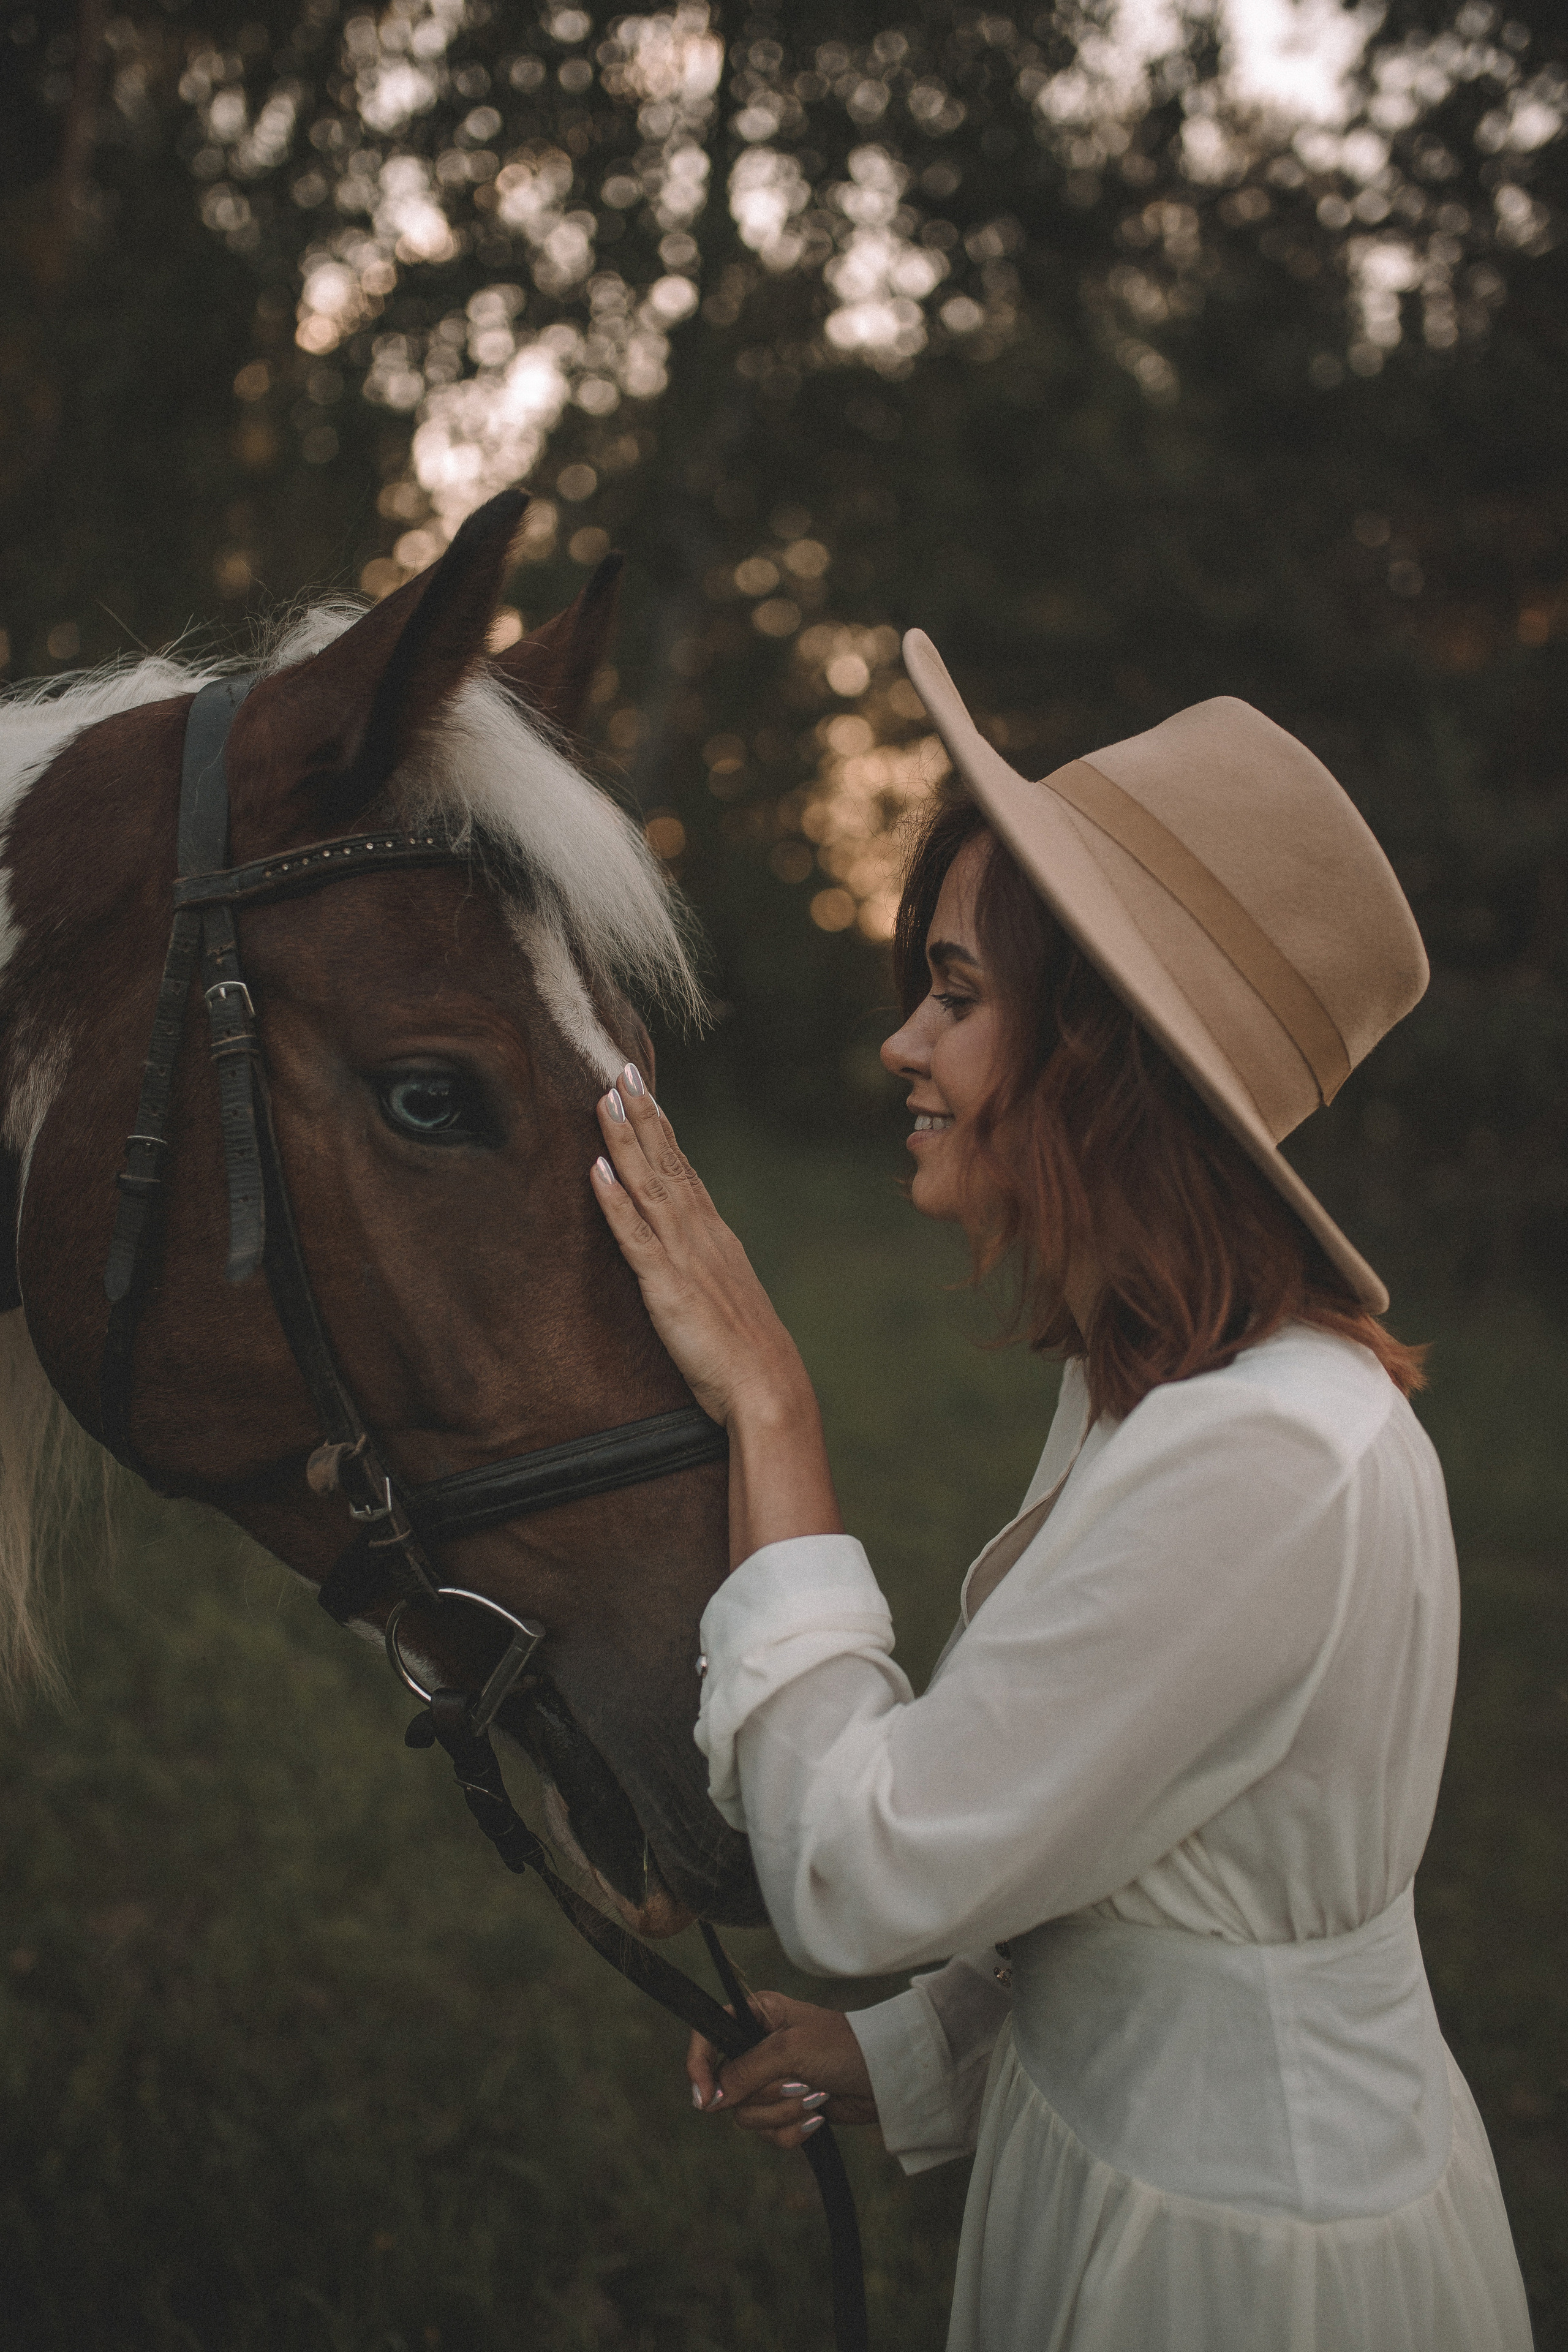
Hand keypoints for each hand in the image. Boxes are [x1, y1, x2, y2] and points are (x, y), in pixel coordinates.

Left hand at [589, 1067, 806, 1431]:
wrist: (768, 1387)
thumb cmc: (748, 1355)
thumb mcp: (728, 1298)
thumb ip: (707, 1270)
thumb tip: (692, 1257)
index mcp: (715, 1236)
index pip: (683, 1170)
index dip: (660, 1129)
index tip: (642, 1092)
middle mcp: (701, 1235)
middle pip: (668, 1162)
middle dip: (643, 1115)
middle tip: (622, 1071)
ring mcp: (684, 1256)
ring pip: (650, 1185)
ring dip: (625, 1141)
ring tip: (605, 1100)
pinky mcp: (666, 1285)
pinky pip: (634, 1235)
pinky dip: (614, 1201)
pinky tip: (596, 1171)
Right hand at [687, 1990, 878, 2148]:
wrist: (887, 2077)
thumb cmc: (843, 2047)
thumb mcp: (790, 2049)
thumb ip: (746, 2071)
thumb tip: (708, 2101)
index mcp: (756, 2016)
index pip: (708, 2036)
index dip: (699, 2067)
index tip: (704, 2100)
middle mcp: (758, 2047)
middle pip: (729, 2089)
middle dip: (766, 2095)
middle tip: (799, 2082)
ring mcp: (772, 2081)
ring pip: (748, 2116)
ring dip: (784, 2113)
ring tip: (814, 2096)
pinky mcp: (787, 2110)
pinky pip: (770, 2133)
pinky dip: (793, 2130)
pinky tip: (817, 2117)